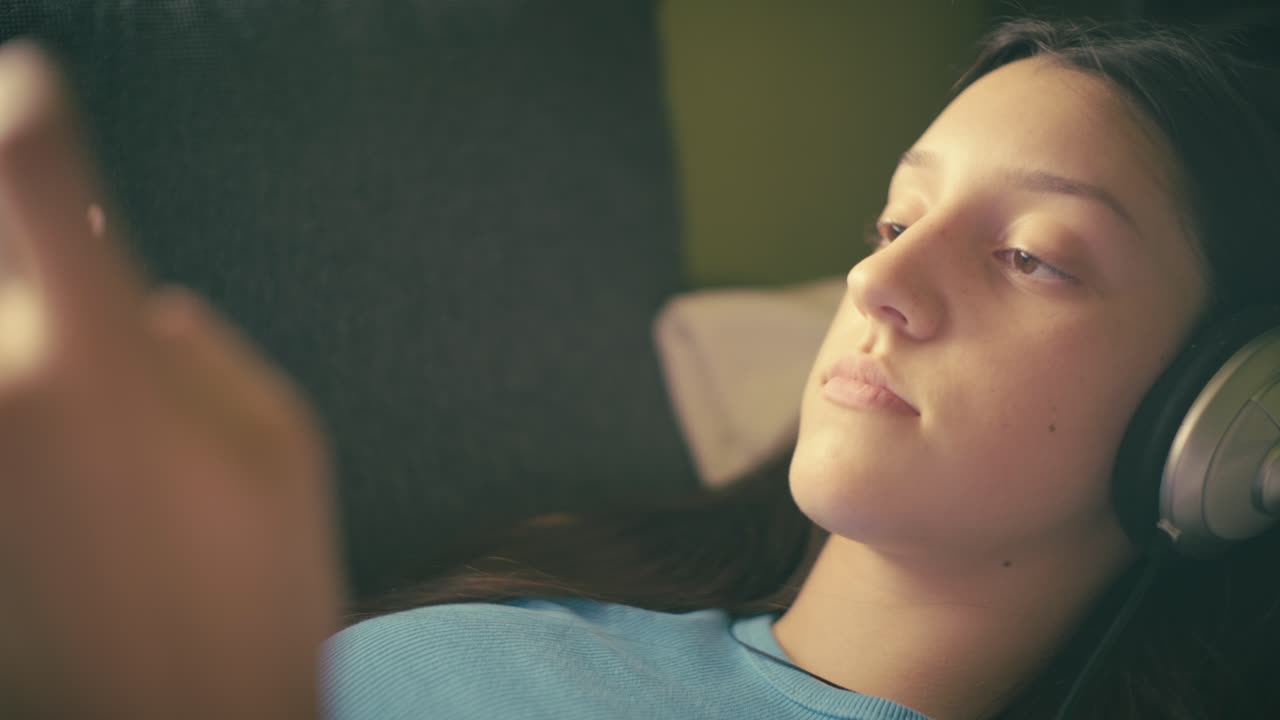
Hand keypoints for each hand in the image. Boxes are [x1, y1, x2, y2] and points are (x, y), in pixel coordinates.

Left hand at [0, 43, 342, 718]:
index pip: (25, 150)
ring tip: (80, 412)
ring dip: (25, 343)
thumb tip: (128, 303)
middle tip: (62, 284)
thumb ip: (193, 346)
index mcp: (94, 350)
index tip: (36, 103)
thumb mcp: (281, 445)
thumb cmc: (259, 601)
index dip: (28, 105)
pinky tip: (63, 477)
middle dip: (22, 247)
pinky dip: (24, 407)